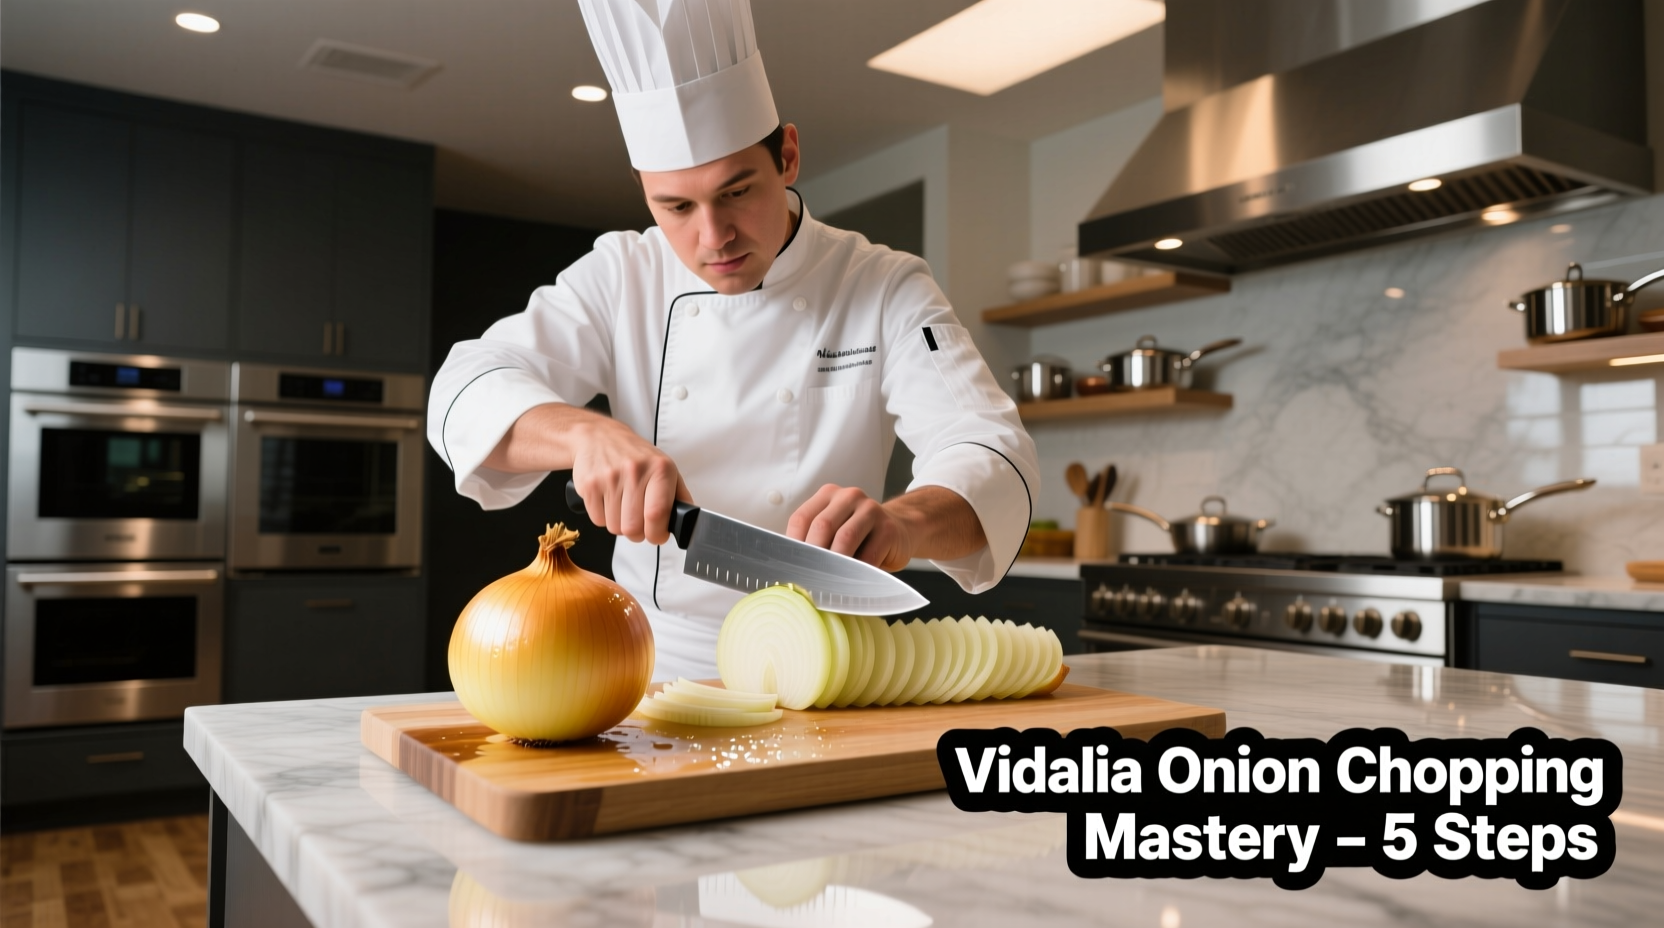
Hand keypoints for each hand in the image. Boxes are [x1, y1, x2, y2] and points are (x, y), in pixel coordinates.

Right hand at [569, 416, 690, 544]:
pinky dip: (604, 517)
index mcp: (659, 469)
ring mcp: (610, 478)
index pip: (657, 514)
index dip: (657, 534)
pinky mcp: (589, 485)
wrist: (599, 437)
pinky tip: (608, 501)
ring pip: (615, 528)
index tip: (658, 535)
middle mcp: (635, 471)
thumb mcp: (665, 468)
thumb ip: (679, 495)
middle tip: (639, 522)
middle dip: (637, 533)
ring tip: (623, 506)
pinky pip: (598, 521)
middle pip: (634, 528)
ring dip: (620, 524)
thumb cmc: (635, 455)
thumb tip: (688, 520)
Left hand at [787, 484, 914, 570]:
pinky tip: (853, 579)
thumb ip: (815, 540)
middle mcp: (848, 497)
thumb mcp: (834, 531)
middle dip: (814, 555)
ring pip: (845, 537)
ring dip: (836, 563)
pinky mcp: (888, 528)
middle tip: (810, 577)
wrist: (900, 531)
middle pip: (822, 526)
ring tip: (830, 580)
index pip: (802, 518)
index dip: (794, 544)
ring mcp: (871, 509)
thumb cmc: (860, 537)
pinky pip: (869, 554)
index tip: (793, 566)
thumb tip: (793, 567)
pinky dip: (857, 571)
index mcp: (828, 495)